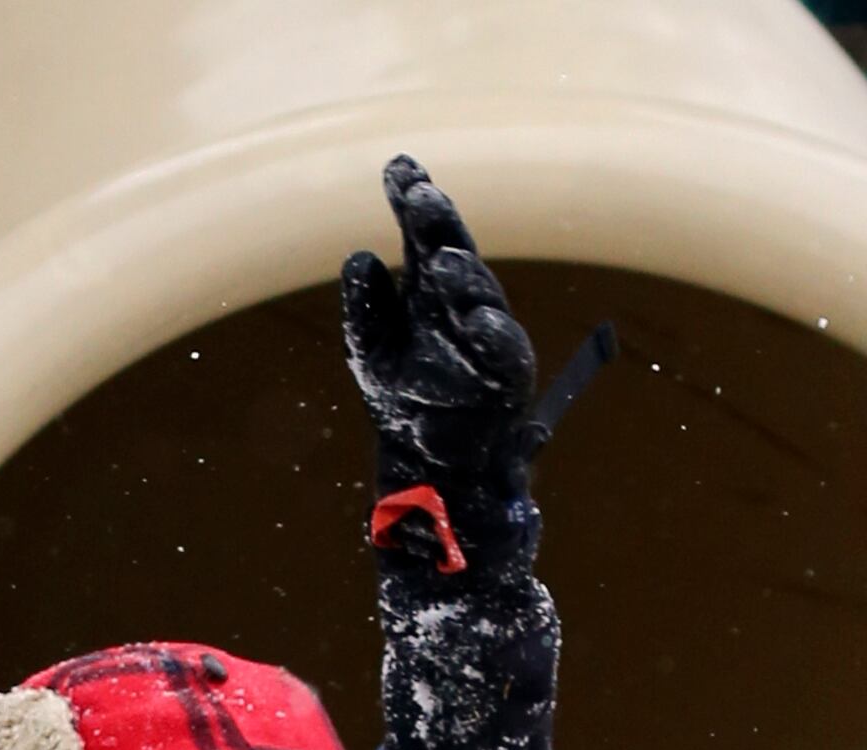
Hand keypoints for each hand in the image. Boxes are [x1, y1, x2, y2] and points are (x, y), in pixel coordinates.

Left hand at [340, 156, 540, 491]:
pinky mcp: (507, 376)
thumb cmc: (404, 398)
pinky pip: (502, 352)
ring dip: (462, 277)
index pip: (421, 233)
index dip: (411, 198)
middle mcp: (461, 302)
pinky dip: (491, 335)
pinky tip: (477, 321)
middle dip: (438, 224)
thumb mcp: (371, 350)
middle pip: (452, 252)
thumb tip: (360, 256)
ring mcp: (488, 336)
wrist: (429, 464)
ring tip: (441, 260)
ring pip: (479, 297)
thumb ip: (365, 308)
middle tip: (419, 195)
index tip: (397, 168)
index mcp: (429, 287)